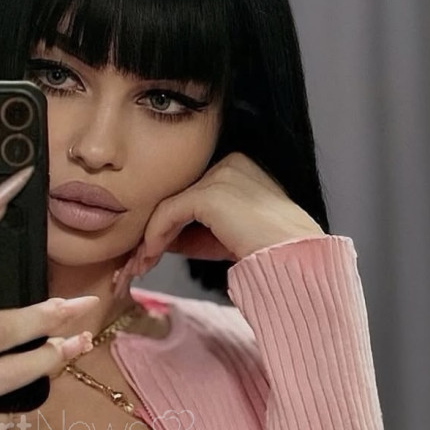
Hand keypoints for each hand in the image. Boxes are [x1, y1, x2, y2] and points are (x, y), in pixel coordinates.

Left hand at [113, 152, 324, 296]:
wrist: (293, 260)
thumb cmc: (265, 252)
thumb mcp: (222, 237)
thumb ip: (193, 230)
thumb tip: (154, 238)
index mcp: (236, 166)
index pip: (189, 192)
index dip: (165, 224)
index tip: (148, 255)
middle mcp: (228, 162)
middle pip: (175, 196)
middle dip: (152, 231)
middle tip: (136, 263)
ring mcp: (221, 174)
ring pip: (168, 205)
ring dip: (149, 238)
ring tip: (138, 267)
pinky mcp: (211, 193)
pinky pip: (169, 213)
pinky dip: (154, 237)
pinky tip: (149, 258)